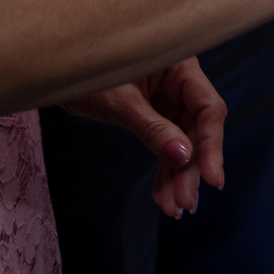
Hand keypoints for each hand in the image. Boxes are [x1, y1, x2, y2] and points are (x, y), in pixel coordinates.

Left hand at [64, 57, 229, 217]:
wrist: (60, 68)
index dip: (211, 144)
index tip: (212, 179)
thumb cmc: (88, 69)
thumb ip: (152, 128)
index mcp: (181, 66)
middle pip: (197, 131)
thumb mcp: (120, 101)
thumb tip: (183, 158)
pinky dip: (164, 170)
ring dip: (178, 176)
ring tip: (173, 208)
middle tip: (185, 203)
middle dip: (190, 169)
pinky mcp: (156, 115)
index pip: (208, 108)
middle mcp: (181, 83)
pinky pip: (166, 145)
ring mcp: (169, 100)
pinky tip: (163, 195)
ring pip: (183, 143)